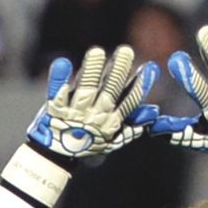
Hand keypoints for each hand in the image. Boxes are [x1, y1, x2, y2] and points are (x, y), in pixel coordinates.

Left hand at [27, 45, 159, 161]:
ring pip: (86, 89)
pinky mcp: (55, 109)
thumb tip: (153, 112)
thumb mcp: (112, 139)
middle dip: (118, 71)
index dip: (140, 85)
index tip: (150, 67)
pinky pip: (56, 92)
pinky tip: (62, 63)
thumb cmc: (88, 142)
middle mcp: (94, 117)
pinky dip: (58, 78)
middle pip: (109, 92)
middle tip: (125, 51)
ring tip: (97, 52)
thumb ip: (131, 124)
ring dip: (92, 69)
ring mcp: (74, 113)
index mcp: (111, 123)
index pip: (129, 102)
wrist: (55, 156)